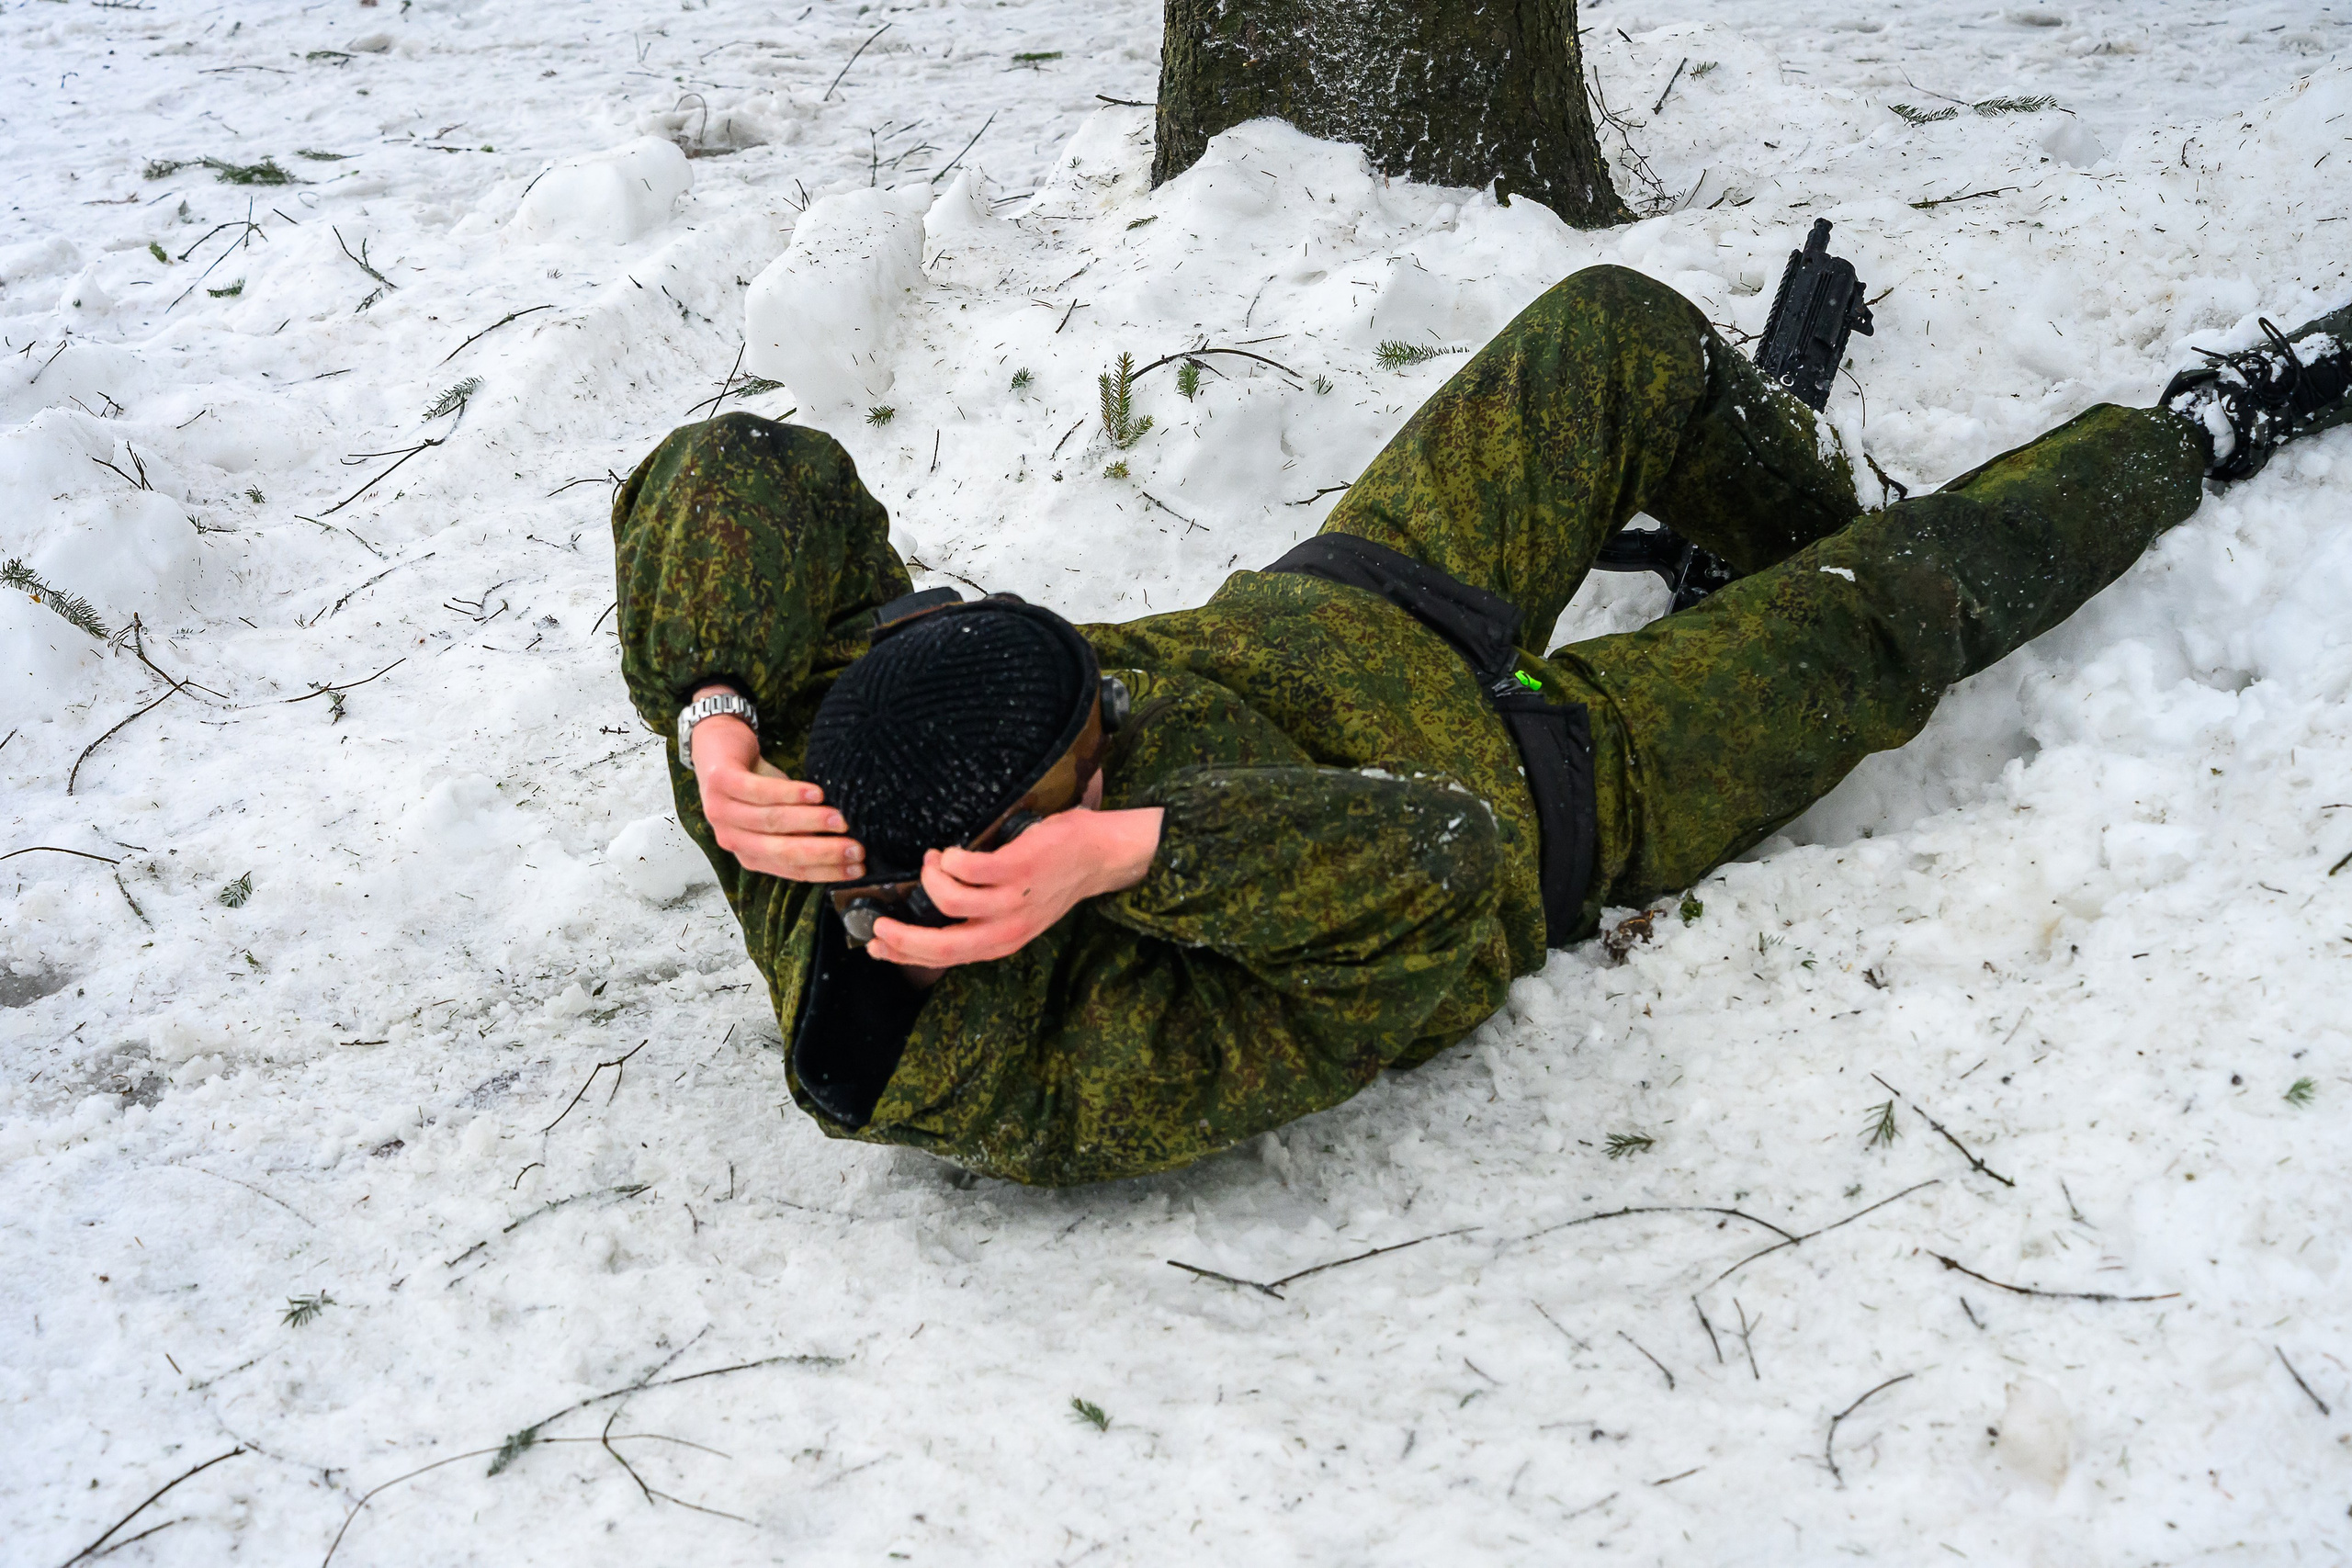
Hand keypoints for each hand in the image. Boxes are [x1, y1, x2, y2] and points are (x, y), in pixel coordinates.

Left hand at [690, 702, 864, 882]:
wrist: (718, 747)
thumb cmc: (755, 785)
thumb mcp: (778, 814)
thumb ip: (801, 832)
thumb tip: (845, 845)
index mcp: (749, 855)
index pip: (791, 870)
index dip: (826, 871)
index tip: (858, 868)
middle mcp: (732, 839)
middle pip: (782, 851)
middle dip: (823, 852)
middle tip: (855, 848)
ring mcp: (721, 811)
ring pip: (772, 822)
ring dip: (810, 821)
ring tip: (840, 819)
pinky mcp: (720, 782)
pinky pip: (758, 792)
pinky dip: (789, 793)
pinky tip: (815, 793)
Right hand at [863, 805, 1163, 969]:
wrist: (1101, 856)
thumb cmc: (1055, 877)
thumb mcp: (1017, 912)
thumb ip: (982, 918)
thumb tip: (936, 911)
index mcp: (1002, 942)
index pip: (945, 959)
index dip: (905, 956)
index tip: (877, 948)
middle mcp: (1006, 930)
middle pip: (940, 945)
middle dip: (901, 936)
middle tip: (878, 921)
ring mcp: (1012, 902)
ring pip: (948, 900)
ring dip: (929, 877)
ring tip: (932, 860)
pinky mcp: (1017, 870)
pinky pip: (966, 868)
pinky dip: (950, 858)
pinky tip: (952, 851)